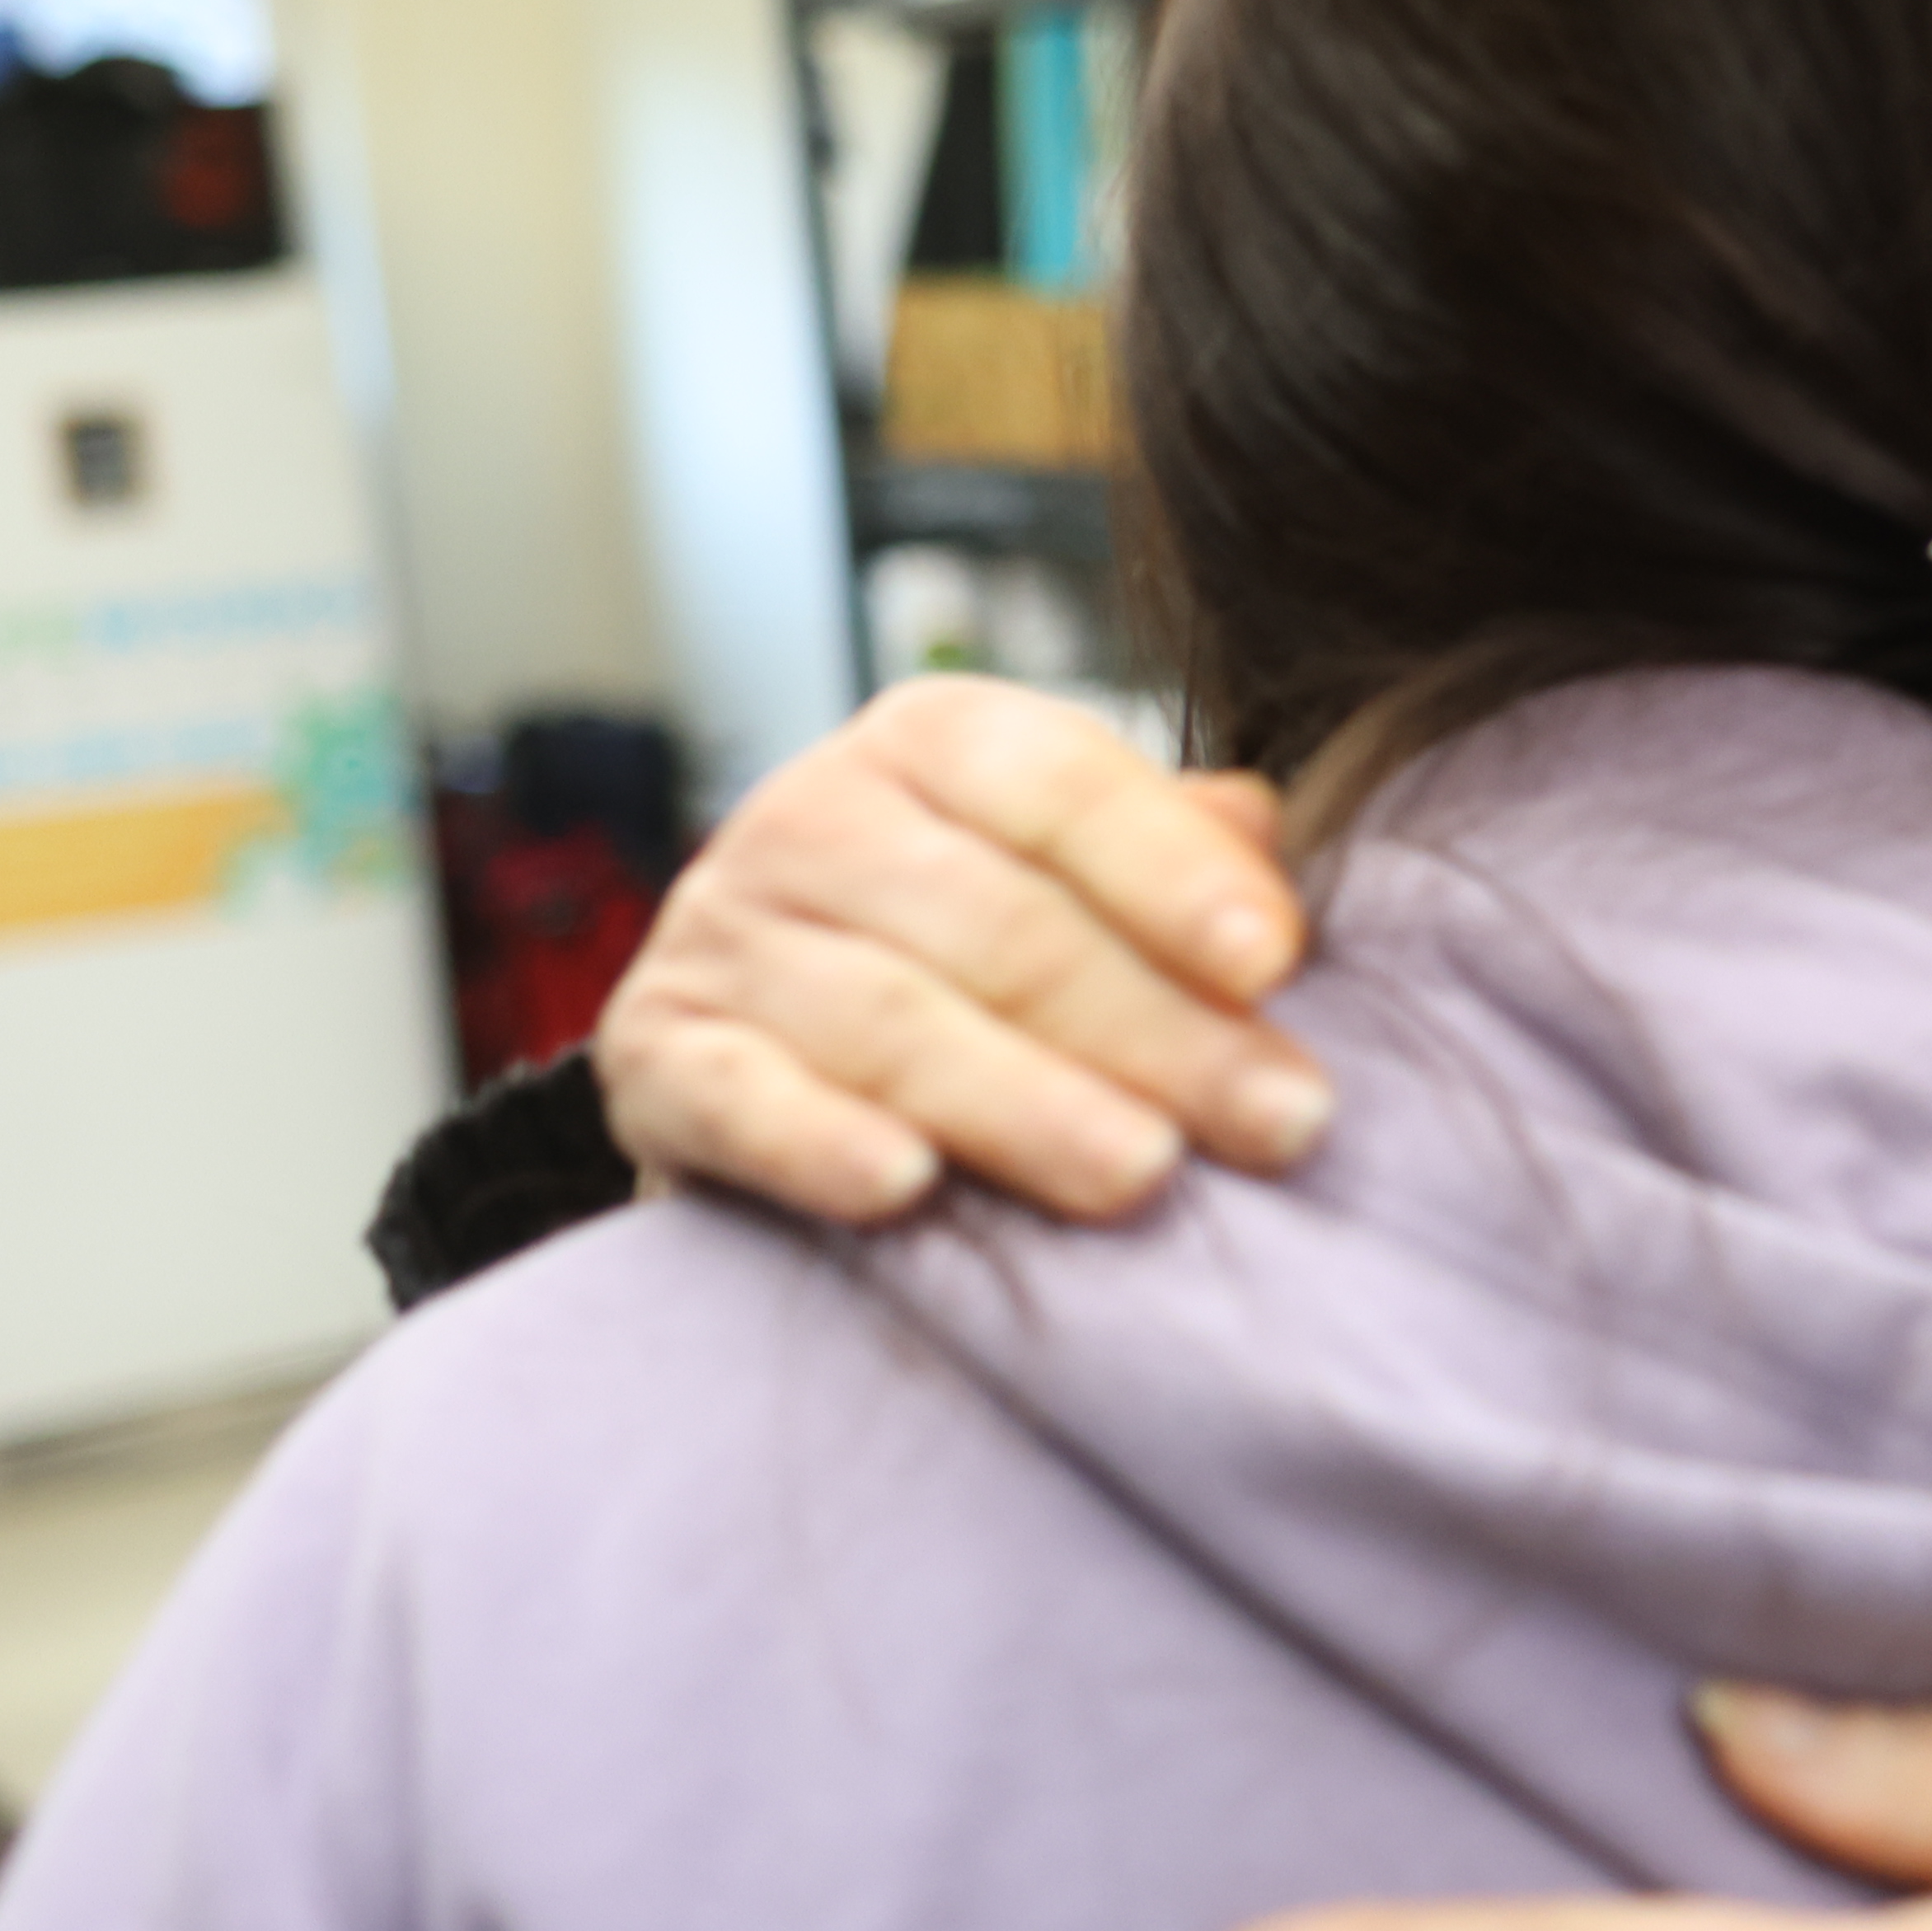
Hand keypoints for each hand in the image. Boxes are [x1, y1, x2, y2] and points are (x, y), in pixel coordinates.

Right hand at [595, 675, 1325, 1221]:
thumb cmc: (979, 955)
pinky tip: (904, 1188)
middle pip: (1002, 923)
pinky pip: (736, 1096)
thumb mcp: (1079, 877)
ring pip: (892, 1019)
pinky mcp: (653, 1053)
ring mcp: (721, 931)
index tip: (1277, 961)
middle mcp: (813, 813)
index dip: (1174, 873)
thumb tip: (1257, 830)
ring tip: (1142, 1173)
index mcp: (935, 742)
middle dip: (1154, 1029)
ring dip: (1025, 1103)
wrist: (771, 1047)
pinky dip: (816, 1142)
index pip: (1064, 786)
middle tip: (1278, 1119)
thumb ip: (1174, 850)